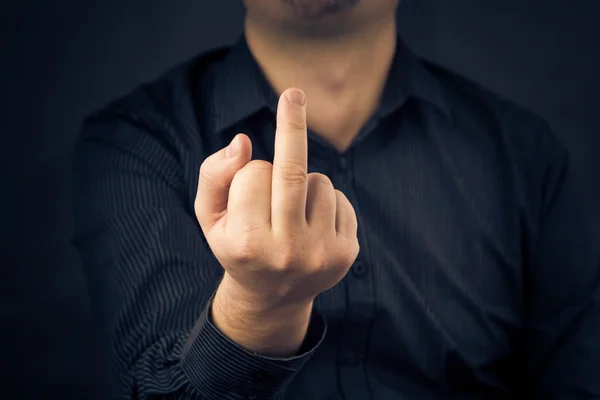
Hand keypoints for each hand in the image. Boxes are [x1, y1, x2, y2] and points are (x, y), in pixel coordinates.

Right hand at [194, 88, 358, 353]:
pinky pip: (340, 198)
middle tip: (294, 92)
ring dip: (303, 184)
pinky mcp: (347, 254)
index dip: (250, 171)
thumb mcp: (209, 217)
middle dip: (292, 125)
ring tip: (291, 213)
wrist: (272, 297)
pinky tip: (311, 224)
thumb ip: (214, 175)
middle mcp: (287, 252)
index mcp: (248, 243)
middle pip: (292, 172)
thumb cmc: (237, 246)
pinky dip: (324, 201)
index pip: (254, 174)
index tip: (247, 182)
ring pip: (319, 182)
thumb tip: (243, 142)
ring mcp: (322, 254)